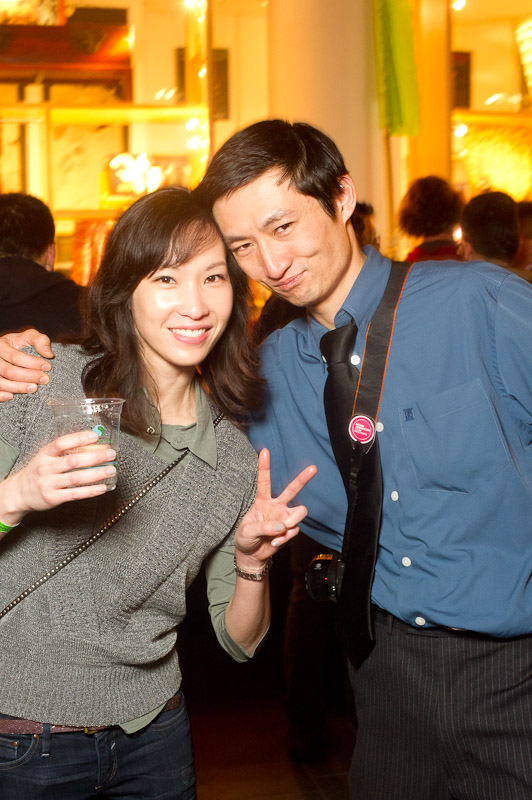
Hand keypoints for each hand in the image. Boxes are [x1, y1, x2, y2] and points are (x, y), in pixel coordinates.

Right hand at [0, 329, 53, 400]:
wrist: (8, 350)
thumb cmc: (19, 344)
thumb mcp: (29, 337)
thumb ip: (40, 341)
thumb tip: (49, 354)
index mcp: (1, 345)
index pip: (15, 356)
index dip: (32, 363)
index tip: (47, 367)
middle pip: (9, 371)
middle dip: (29, 376)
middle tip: (44, 379)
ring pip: (1, 382)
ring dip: (18, 387)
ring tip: (34, 388)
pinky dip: (1, 395)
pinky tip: (11, 396)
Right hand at [0, 430, 116, 525]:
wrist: (19, 493)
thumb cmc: (37, 472)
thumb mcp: (45, 457)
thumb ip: (63, 451)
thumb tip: (92, 443)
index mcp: (44, 454)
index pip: (61, 443)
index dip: (79, 438)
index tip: (95, 436)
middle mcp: (46, 468)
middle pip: (73, 461)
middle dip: (95, 456)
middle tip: (111, 454)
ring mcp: (49, 484)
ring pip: (76, 478)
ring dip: (96, 474)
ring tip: (111, 470)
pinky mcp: (53, 498)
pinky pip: (75, 494)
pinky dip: (90, 491)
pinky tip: (102, 488)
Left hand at [234, 449, 316, 570]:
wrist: (252, 555)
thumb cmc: (245, 538)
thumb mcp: (247, 531)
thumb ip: (263, 527)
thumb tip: (281, 526)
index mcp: (262, 501)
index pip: (264, 481)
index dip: (264, 466)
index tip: (264, 451)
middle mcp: (276, 506)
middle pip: (292, 489)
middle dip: (303, 478)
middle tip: (313, 468)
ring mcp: (285, 517)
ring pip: (300, 511)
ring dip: (292, 522)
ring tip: (280, 530)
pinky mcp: (290, 529)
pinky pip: (294, 530)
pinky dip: (284, 538)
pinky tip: (274, 542)